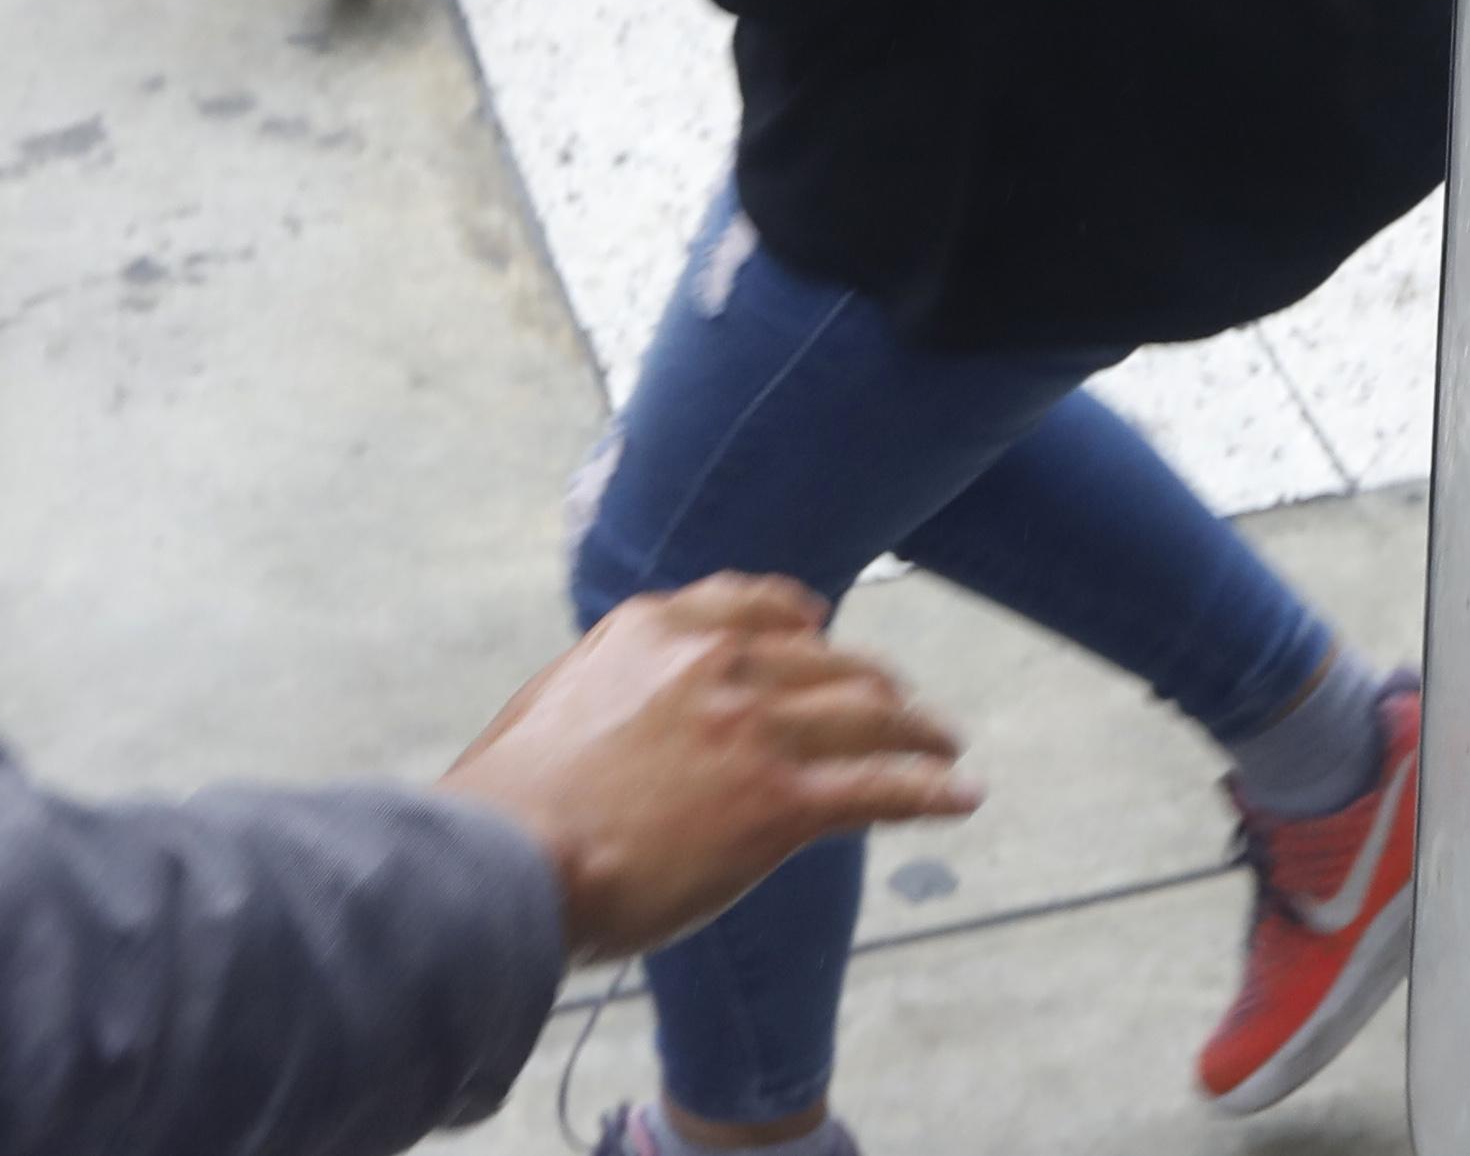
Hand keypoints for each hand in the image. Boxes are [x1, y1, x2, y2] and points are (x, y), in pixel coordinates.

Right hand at [441, 578, 976, 964]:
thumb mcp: (554, 700)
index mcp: (658, 628)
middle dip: (876, 682)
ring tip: (948, 745)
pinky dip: (931, 790)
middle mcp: (717, 663)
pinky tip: (962, 796)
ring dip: (920, 729)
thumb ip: (611, 683)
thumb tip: (623, 704)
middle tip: (903, 706)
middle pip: (827, 660)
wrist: (507, 862)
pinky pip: (880, 789)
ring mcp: (753, 729)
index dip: (804, 621)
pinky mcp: (779, 803)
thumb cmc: (510, 804)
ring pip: (868, 714)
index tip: (826, 629)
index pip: (756, 607)